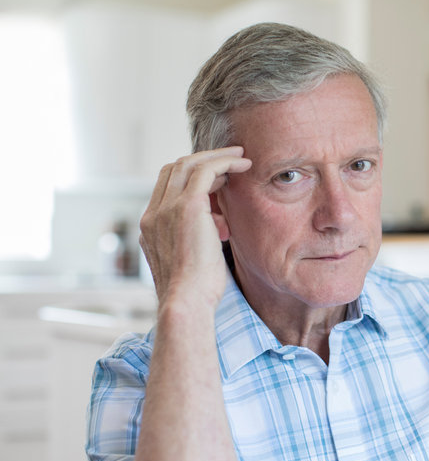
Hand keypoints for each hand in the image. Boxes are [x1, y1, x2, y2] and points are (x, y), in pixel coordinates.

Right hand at [139, 147, 251, 308]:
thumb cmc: (196, 292)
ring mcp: (167, 208)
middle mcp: (153, 213)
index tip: (218, 178)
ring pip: (189, 164)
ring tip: (241, 158)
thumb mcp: (191, 260)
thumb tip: (217, 227)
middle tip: (231, 158)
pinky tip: (244, 164)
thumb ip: (197, 238)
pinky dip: (225, 163)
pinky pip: (206, 171)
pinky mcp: (188, 207)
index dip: (191, 176)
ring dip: (218, 157)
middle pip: (174, 169)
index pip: (166, 186)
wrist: (186, 303)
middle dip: (204, 160)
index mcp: (151, 226)